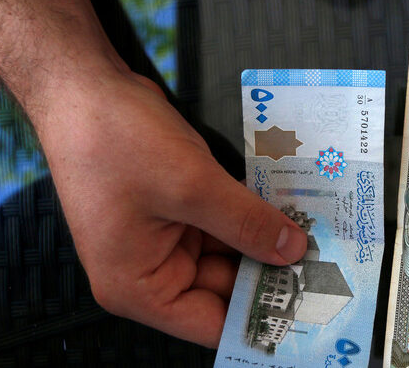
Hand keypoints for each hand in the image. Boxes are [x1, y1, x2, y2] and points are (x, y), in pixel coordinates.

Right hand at [35, 72, 306, 346]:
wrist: (84, 86)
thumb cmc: (115, 140)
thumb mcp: (192, 186)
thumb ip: (246, 223)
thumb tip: (292, 251)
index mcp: (137, 286)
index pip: (211, 323)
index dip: (260, 319)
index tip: (307, 308)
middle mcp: (150, 270)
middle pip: (224, 288)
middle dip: (271, 274)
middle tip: (324, 267)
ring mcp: (164, 239)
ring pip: (230, 253)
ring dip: (266, 242)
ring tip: (314, 237)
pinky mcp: (177, 210)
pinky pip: (223, 223)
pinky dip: (251, 217)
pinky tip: (288, 211)